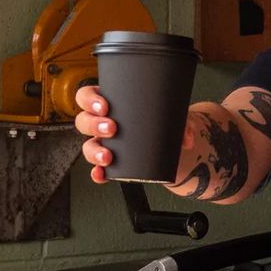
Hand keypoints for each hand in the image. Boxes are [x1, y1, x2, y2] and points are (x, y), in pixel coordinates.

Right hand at [74, 85, 204, 188]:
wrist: (168, 143)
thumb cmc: (162, 120)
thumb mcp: (172, 114)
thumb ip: (183, 122)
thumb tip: (187, 138)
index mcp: (110, 103)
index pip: (87, 96)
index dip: (90, 100)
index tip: (104, 105)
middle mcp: (101, 122)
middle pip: (84, 121)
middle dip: (94, 125)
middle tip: (112, 128)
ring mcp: (103, 143)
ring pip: (87, 146)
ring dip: (94, 151)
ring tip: (108, 156)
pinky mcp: (109, 162)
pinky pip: (97, 168)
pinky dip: (98, 173)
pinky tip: (103, 174)